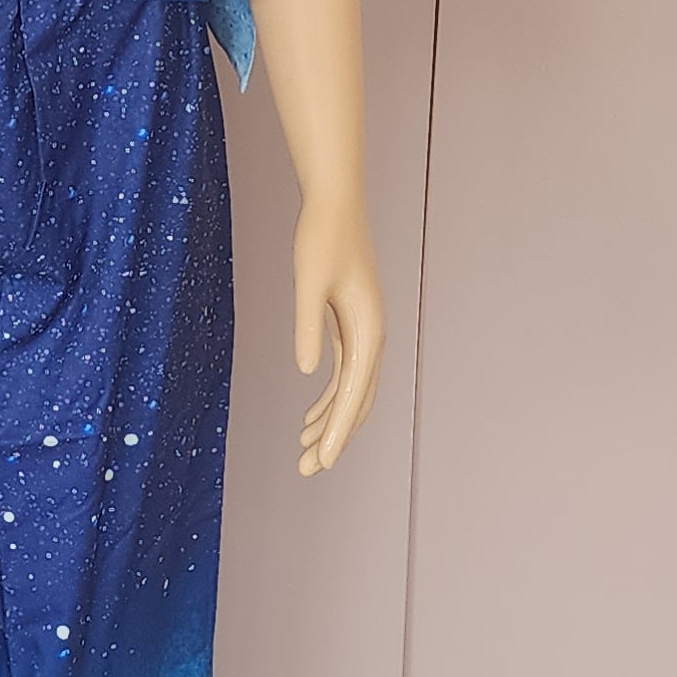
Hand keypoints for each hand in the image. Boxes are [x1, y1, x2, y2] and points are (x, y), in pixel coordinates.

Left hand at [294, 200, 384, 476]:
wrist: (334, 205)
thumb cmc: (321, 238)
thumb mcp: (308, 281)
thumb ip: (308, 325)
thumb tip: (306, 371)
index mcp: (369, 329)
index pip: (354, 394)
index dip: (337, 432)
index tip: (319, 462)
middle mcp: (373, 335)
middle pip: (357, 401)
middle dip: (333, 438)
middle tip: (307, 471)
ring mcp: (364, 332)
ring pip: (352, 392)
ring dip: (331, 423)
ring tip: (304, 453)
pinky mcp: (351, 325)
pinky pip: (345, 375)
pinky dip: (329, 399)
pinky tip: (309, 418)